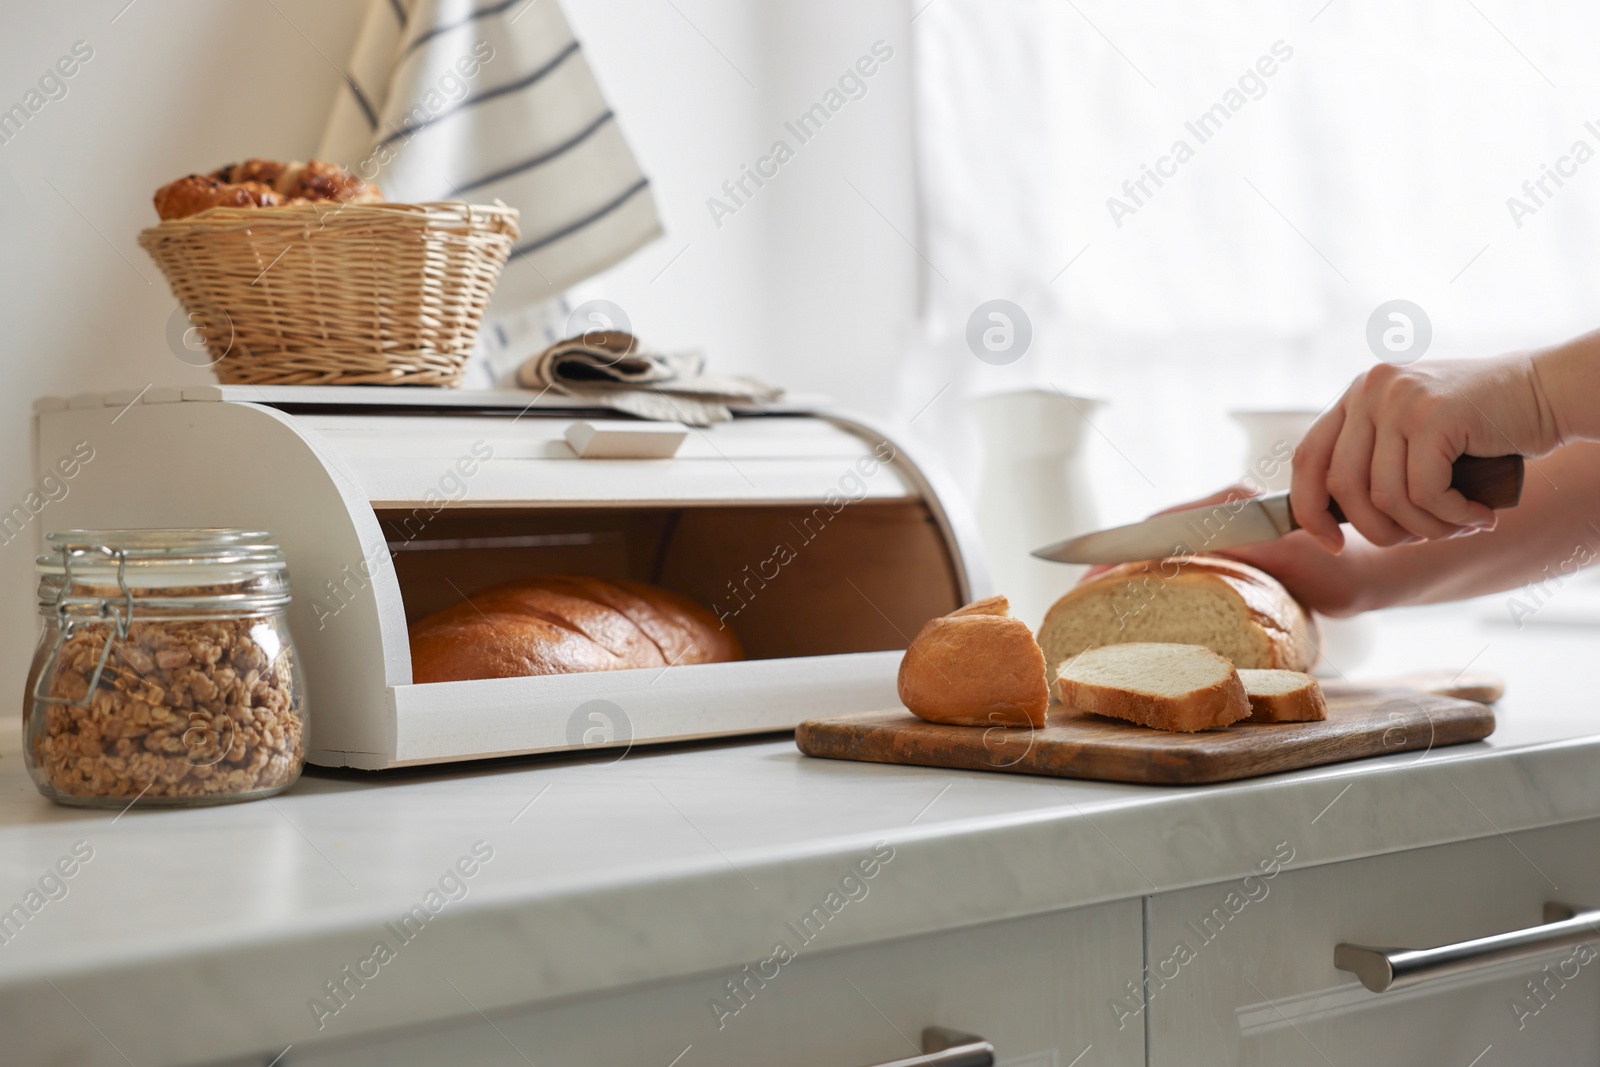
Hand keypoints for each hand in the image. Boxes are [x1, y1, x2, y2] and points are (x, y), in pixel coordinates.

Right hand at [1082, 487, 1377, 615]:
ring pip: (1165, 544)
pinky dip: (1157, 572)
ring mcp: (1229, 522)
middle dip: (1111, 561)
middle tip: (1076, 593)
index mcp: (1231, 506)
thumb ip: (1243, 554)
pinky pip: (1186, 554)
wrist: (1384, 564)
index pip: (1158, 528)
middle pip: (1152, 533)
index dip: (1116, 552)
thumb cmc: (1348, 568)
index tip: (1081, 573)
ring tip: (1095, 596)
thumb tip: (1192, 555)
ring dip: (1130, 568)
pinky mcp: (1237, 540)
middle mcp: (1225, 507)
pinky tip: (1140, 594)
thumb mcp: (1292, 564)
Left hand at [1291, 355, 1560, 552]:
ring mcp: (1400, 399)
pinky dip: (1452, 516)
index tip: (1331, 545)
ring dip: (1425, 528)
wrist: (1547, 391)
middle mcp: (1370, 390)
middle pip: (1343, 486)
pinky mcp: (1434, 414)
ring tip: (1459, 526)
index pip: (1307, 459)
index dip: (1310, 510)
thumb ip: (1374, 464)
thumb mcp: (1413, 439)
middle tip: (1421, 539)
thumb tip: (1325, 524)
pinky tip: (1479, 515)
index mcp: (1356, 396)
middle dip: (1379, 530)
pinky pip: (1424, 493)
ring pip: (1386, 496)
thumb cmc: (1481, 429)